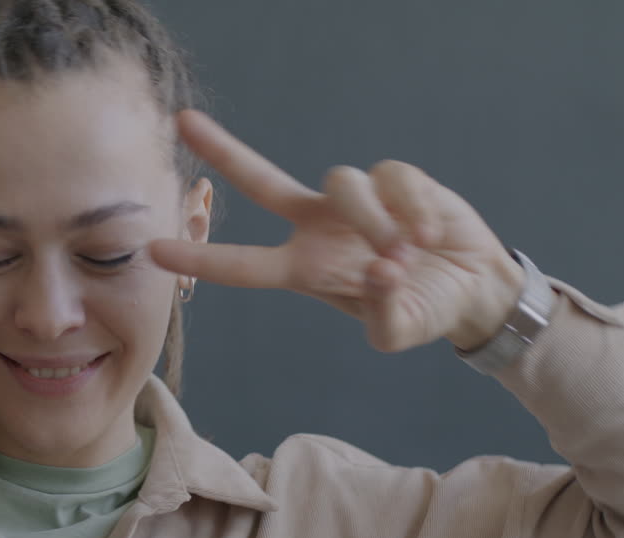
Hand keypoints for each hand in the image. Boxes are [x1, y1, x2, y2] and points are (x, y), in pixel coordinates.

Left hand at [151, 110, 525, 352]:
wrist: (470, 287)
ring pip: (343, 184)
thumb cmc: (421, 309)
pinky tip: (431, 232)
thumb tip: (380, 273)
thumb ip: (387, 318)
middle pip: (261, 180)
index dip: (201, 259)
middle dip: (223, 150)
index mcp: (304, 269)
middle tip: (183, 122)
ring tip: (407, 253)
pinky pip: (391, 178)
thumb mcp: (400, 330)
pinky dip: (413, 208)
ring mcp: (353, 200)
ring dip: (376, 221)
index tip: (153, 250)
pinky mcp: (394, 179)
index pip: (243, 264)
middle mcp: (317, 227)